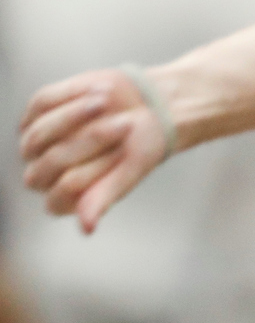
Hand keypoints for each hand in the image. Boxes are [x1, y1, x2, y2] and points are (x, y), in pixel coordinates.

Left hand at [19, 69, 169, 233]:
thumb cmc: (141, 144)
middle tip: (125, 125)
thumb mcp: (130, 171)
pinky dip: (72, 98)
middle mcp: (45, 173)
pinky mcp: (38, 112)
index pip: (65, 189)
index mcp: (66, 197)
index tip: (125, 152)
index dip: (95, 168)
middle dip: (91, 140)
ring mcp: (37, 142)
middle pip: (52, 161)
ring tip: (107, 103)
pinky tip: (96, 94)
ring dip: (75, 116)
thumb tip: (87, 228)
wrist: (149, 107)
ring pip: (39, 133)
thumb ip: (105, 197)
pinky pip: (42, 104)